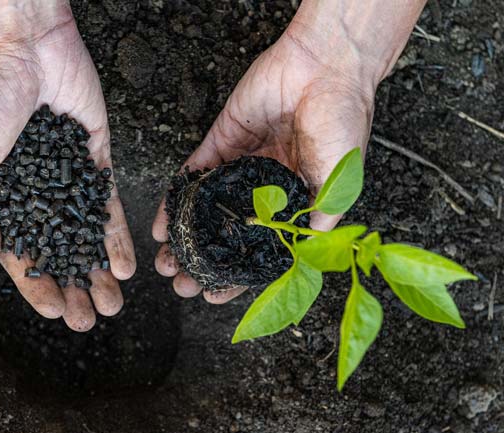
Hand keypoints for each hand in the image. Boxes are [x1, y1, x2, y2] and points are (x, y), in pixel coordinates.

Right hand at [0, 1, 135, 330]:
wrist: (23, 47)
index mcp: (3, 199)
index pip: (22, 255)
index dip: (38, 286)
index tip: (57, 312)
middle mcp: (38, 195)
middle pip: (60, 253)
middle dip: (75, 287)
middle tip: (91, 318)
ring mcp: (69, 180)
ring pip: (87, 236)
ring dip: (99, 272)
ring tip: (113, 303)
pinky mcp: (96, 160)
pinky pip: (108, 204)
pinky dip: (116, 236)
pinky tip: (126, 266)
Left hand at [152, 0, 423, 303]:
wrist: (325, 66)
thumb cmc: (343, 120)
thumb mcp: (340, 180)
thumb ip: (320, 218)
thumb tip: (303, 257)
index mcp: (295, 202)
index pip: (260, 249)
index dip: (238, 276)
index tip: (213, 295)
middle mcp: (264, 189)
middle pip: (226, 235)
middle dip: (202, 262)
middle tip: (180, 283)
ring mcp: (240, 166)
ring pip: (205, 210)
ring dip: (183, 237)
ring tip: (165, 263)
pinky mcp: (221, 142)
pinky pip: (192, 175)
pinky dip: (174, 199)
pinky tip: (159, 223)